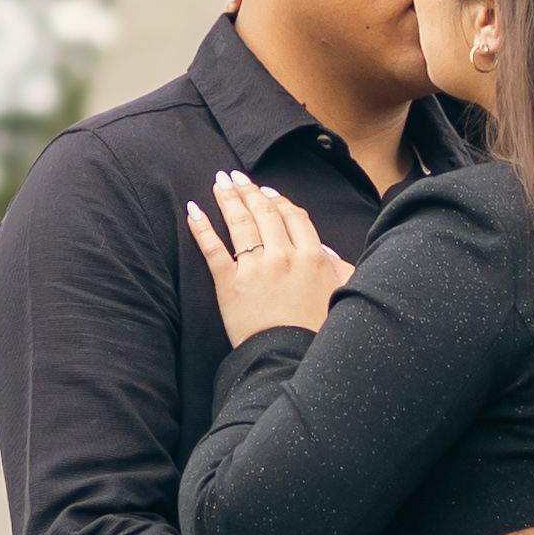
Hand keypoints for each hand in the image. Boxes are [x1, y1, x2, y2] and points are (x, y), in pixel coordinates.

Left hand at [187, 167, 355, 342]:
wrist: (288, 358)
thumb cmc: (316, 333)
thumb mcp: (340, 296)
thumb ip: (338, 270)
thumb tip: (329, 254)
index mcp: (312, 256)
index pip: (294, 216)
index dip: (279, 200)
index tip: (267, 191)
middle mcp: (283, 256)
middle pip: (265, 212)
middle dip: (249, 190)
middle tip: (236, 176)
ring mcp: (255, 268)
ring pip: (240, 223)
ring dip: (228, 197)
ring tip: (219, 181)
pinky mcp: (229, 283)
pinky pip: (213, 249)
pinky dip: (201, 227)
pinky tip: (193, 210)